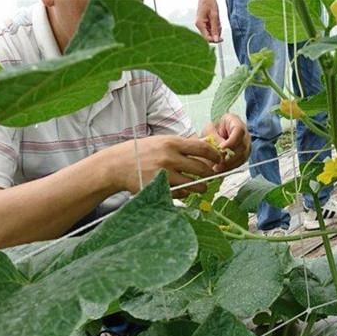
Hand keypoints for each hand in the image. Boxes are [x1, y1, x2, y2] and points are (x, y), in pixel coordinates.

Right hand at [102, 135, 221, 197]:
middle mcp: (170, 157)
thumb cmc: (141, 152)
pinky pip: (180, 193)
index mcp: (172, 143)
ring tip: (201, 187)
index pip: (202, 148)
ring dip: (201, 187)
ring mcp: (164, 174)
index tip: (219, 160)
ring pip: (193, 184)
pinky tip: (183, 191)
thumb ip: (181, 145)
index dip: (215, 155)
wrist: (117, 165)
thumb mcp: (161, 142)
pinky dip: (184, 193)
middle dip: (210, 174)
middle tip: (212, 176)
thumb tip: (205, 146)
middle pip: (202, 168)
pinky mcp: (159, 188)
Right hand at [196, 0, 221, 42]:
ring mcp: (201, 25)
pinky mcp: (203, 23)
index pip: (207, 38)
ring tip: (217, 20)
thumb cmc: (209, 3)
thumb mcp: (214, 16)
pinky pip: (210, 28)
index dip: (215, 40)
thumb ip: (215, 28)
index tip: (221, 39)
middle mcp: (199, 26)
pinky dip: (215, 26)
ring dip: (216, 28)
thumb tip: (216, 39)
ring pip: (211, 33)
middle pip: (209, 36)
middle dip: (216, 32)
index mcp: (200, 24)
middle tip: (219, 24)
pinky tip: (216, 20)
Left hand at [208, 113, 250, 172]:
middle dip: (229, 156)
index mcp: (236, 122)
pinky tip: (221, 169)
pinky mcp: (244, 156)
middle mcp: (245, 134)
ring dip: (229, 164)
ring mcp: (246, 146)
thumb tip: (220, 150)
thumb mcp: (209, 130)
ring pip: (242, 157)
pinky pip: (240, 163)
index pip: (239, 131)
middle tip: (217, 162)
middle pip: (242, 146)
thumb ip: (214, 138)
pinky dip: (230, 167)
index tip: (221, 148)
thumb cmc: (212, 130)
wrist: (214, 136)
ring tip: (217, 168)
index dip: (231, 141)